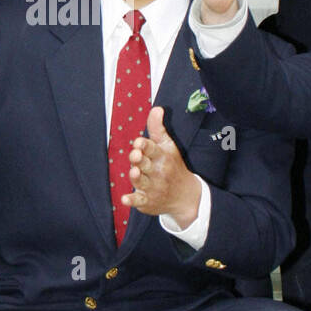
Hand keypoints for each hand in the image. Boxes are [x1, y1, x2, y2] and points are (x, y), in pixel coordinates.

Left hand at [124, 106, 200, 227]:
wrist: (185, 196)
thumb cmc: (172, 166)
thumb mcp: (167, 146)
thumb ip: (157, 128)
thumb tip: (156, 108)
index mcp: (162, 157)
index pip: (152, 149)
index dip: (145, 145)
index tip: (139, 142)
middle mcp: (158, 172)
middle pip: (146, 165)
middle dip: (140, 160)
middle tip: (135, 155)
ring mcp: (153, 188)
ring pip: (142, 182)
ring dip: (137, 178)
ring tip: (133, 173)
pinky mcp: (147, 202)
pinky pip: (139, 201)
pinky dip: (132, 201)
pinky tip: (125, 199)